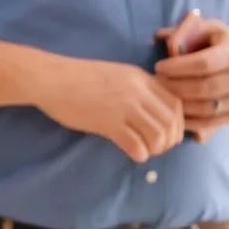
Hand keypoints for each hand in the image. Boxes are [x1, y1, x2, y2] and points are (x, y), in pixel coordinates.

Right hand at [36, 60, 183, 161]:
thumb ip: (136, 88)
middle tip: (159, 147)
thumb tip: (152, 111)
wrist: (49, 78)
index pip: (175, 104)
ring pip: (158, 135)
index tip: (169, 132)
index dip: (178, 123)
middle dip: (170, 140)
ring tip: (146, 151)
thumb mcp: (115, 74)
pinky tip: (134, 154)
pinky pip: (136, 145)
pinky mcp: (108, 123)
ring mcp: (123, 107)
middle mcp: (137, 92)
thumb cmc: (78, 77)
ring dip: (156, 148)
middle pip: (171, 122)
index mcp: (141, 78)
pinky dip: (140, 154)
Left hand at [157, 11, 228, 135]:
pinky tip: (173, 111)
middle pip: (202, 88)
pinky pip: (210, 123)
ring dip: (178, 104)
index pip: (202, 64)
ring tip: (161, 96)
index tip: (158, 66)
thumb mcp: (213, 30)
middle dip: (174, 86)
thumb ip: (187, 29)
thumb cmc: (228, 46)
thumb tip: (159, 35)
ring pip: (205, 108)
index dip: (177, 67)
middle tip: (156, 82)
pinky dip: (189, 120)